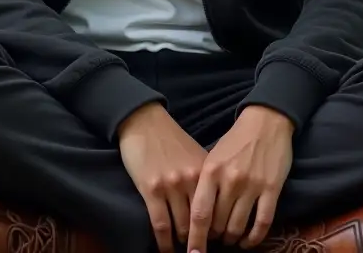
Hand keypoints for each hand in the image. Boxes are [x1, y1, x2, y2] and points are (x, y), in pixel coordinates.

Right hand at [117, 102, 207, 252]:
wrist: (145, 121)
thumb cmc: (171, 140)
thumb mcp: (196, 156)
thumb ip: (206, 180)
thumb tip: (217, 209)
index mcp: (206, 172)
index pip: (217, 211)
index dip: (216, 231)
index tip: (214, 242)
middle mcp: (192, 180)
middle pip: (201, 223)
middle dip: (200, 240)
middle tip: (197, 249)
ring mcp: (171, 185)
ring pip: (182, 228)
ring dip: (182, 243)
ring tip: (181, 249)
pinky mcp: (151, 189)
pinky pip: (160, 226)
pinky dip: (164, 243)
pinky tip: (165, 250)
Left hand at [187, 106, 294, 251]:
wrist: (265, 121)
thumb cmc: (235, 141)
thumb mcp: (213, 157)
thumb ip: (205, 184)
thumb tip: (196, 217)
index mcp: (211, 171)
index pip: (199, 214)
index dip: (195, 239)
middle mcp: (230, 180)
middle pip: (218, 224)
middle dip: (214, 237)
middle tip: (213, 239)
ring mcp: (252, 185)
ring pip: (238, 227)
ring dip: (232, 238)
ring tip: (230, 238)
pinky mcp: (272, 189)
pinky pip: (262, 223)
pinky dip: (254, 238)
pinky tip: (248, 241)